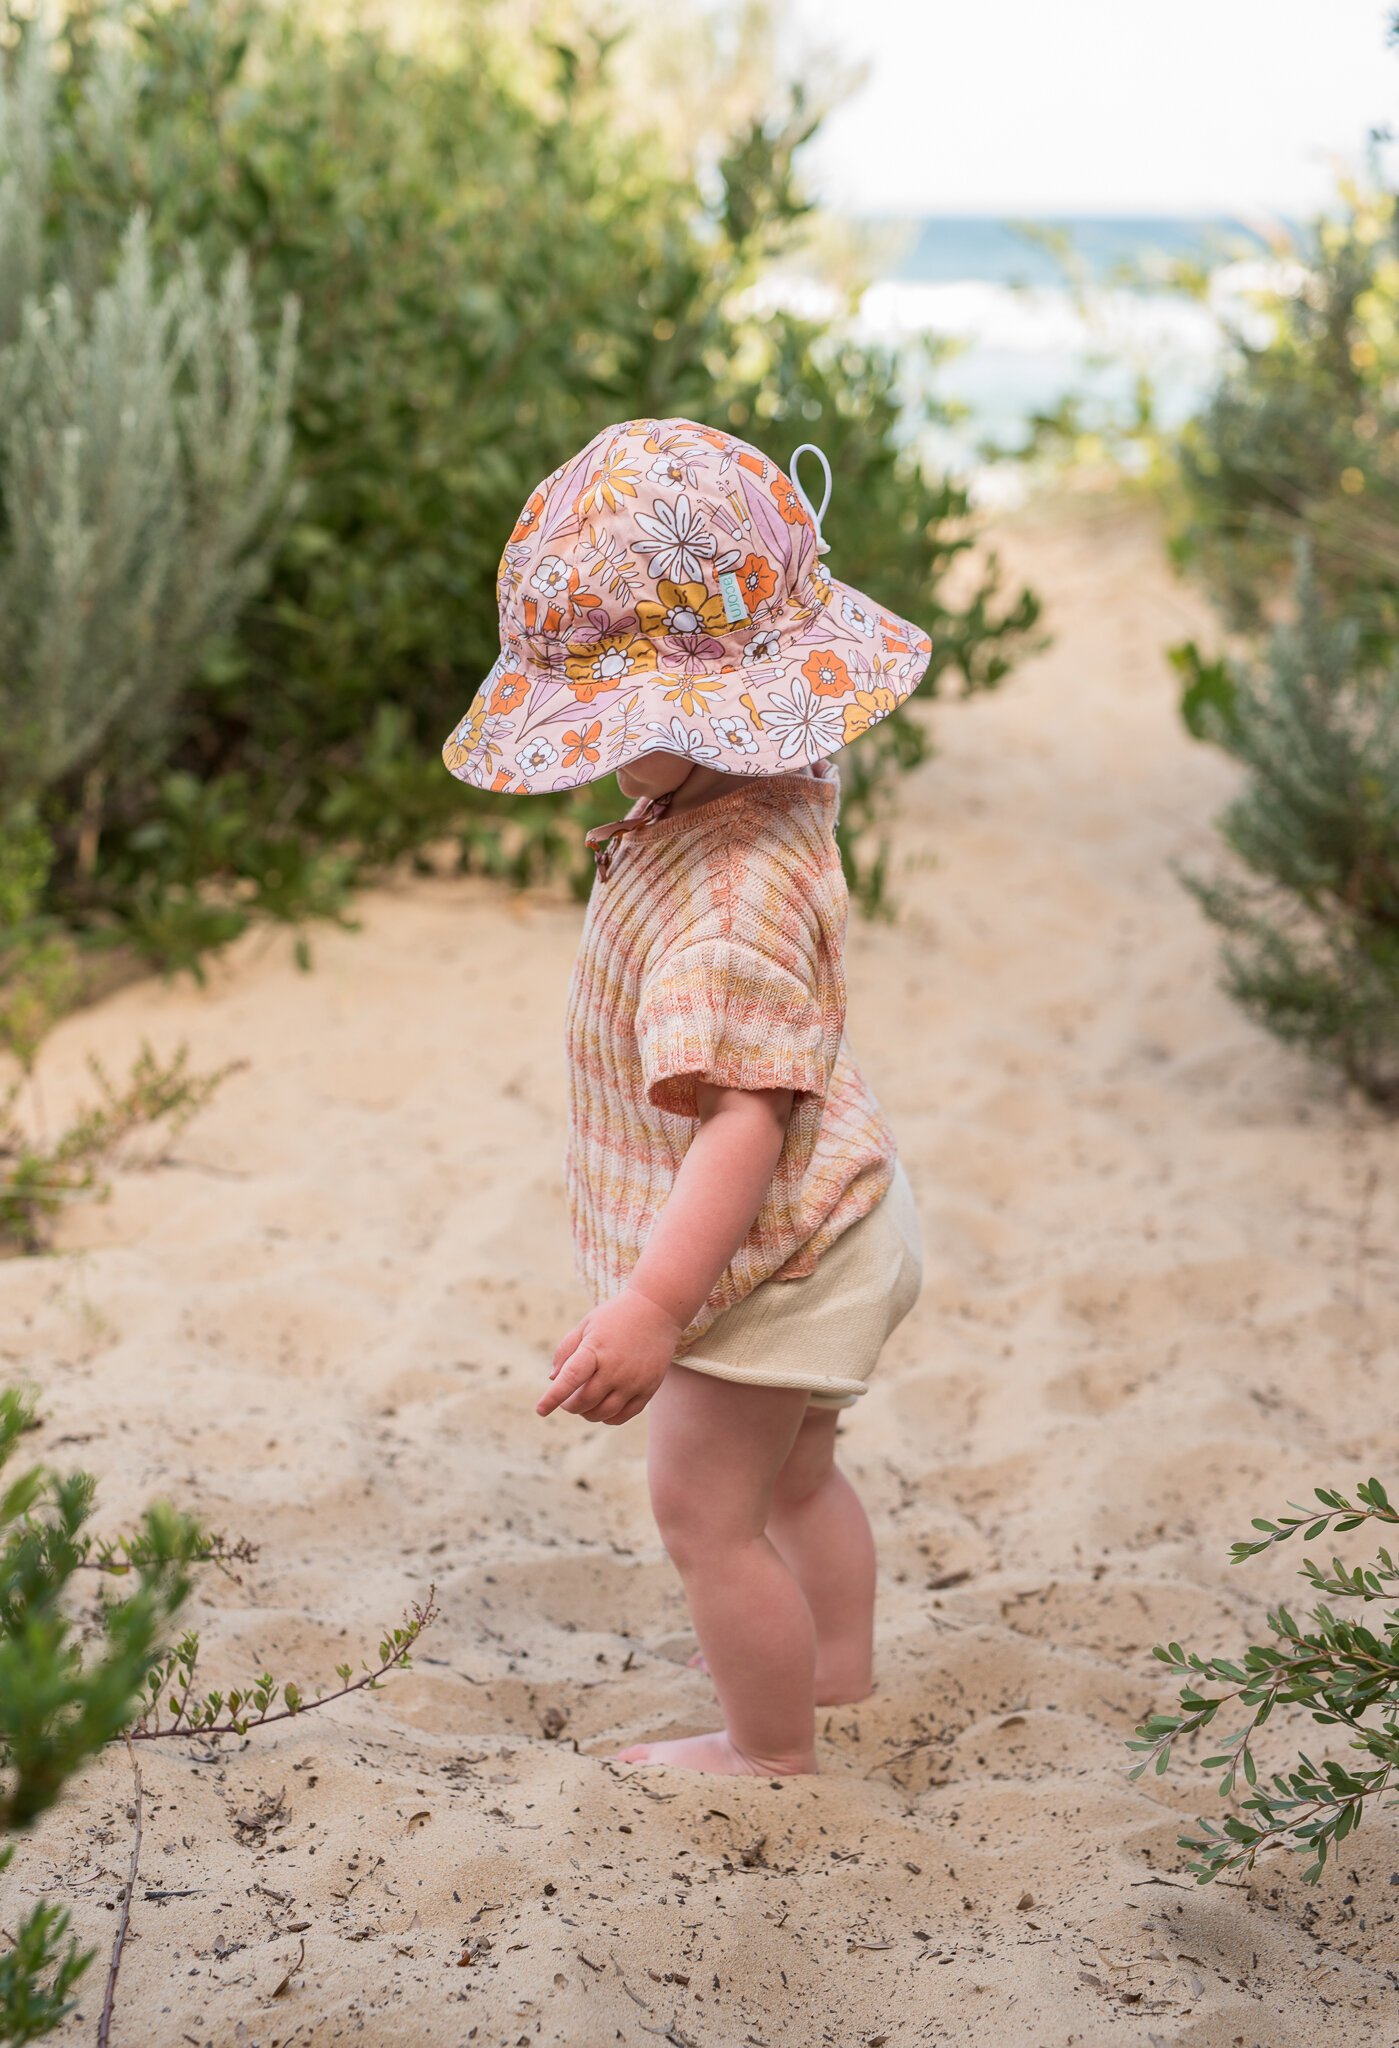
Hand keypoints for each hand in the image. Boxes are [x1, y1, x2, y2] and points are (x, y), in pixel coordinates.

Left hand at [537, 1287, 681, 1424]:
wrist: (657, 1310)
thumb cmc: (615, 1317)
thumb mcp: (586, 1325)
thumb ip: (566, 1351)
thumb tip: (553, 1379)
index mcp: (595, 1349)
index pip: (570, 1379)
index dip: (553, 1397)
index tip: (540, 1410)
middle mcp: (615, 1368)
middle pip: (584, 1402)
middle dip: (570, 1405)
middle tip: (567, 1399)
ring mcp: (634, 1380)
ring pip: (603, 1413)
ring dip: (587, 1414)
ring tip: (584, 1403)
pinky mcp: (648, 1388)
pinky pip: (623, 1415)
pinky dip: (608, 1418)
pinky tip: (602, 1407)